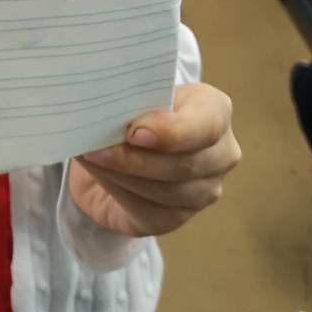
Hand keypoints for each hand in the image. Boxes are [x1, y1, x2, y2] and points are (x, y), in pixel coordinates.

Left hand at [67, 82, 239, 238]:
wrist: (123, 145)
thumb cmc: (135, 110)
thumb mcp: (137, 94)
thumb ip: (132, 100)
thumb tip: (105, 113)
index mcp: (215, 111)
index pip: (208, 125)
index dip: (172, 132)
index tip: (133, 132)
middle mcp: (221, 153)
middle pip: (185, 164)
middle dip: (135, 158)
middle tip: (95, 147)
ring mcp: (204, 190)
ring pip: (166, 191)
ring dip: (122, 174)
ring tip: (90, 157)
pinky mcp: (177, 217)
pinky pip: (149, 211)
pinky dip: (119, 191)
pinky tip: (99, 175)